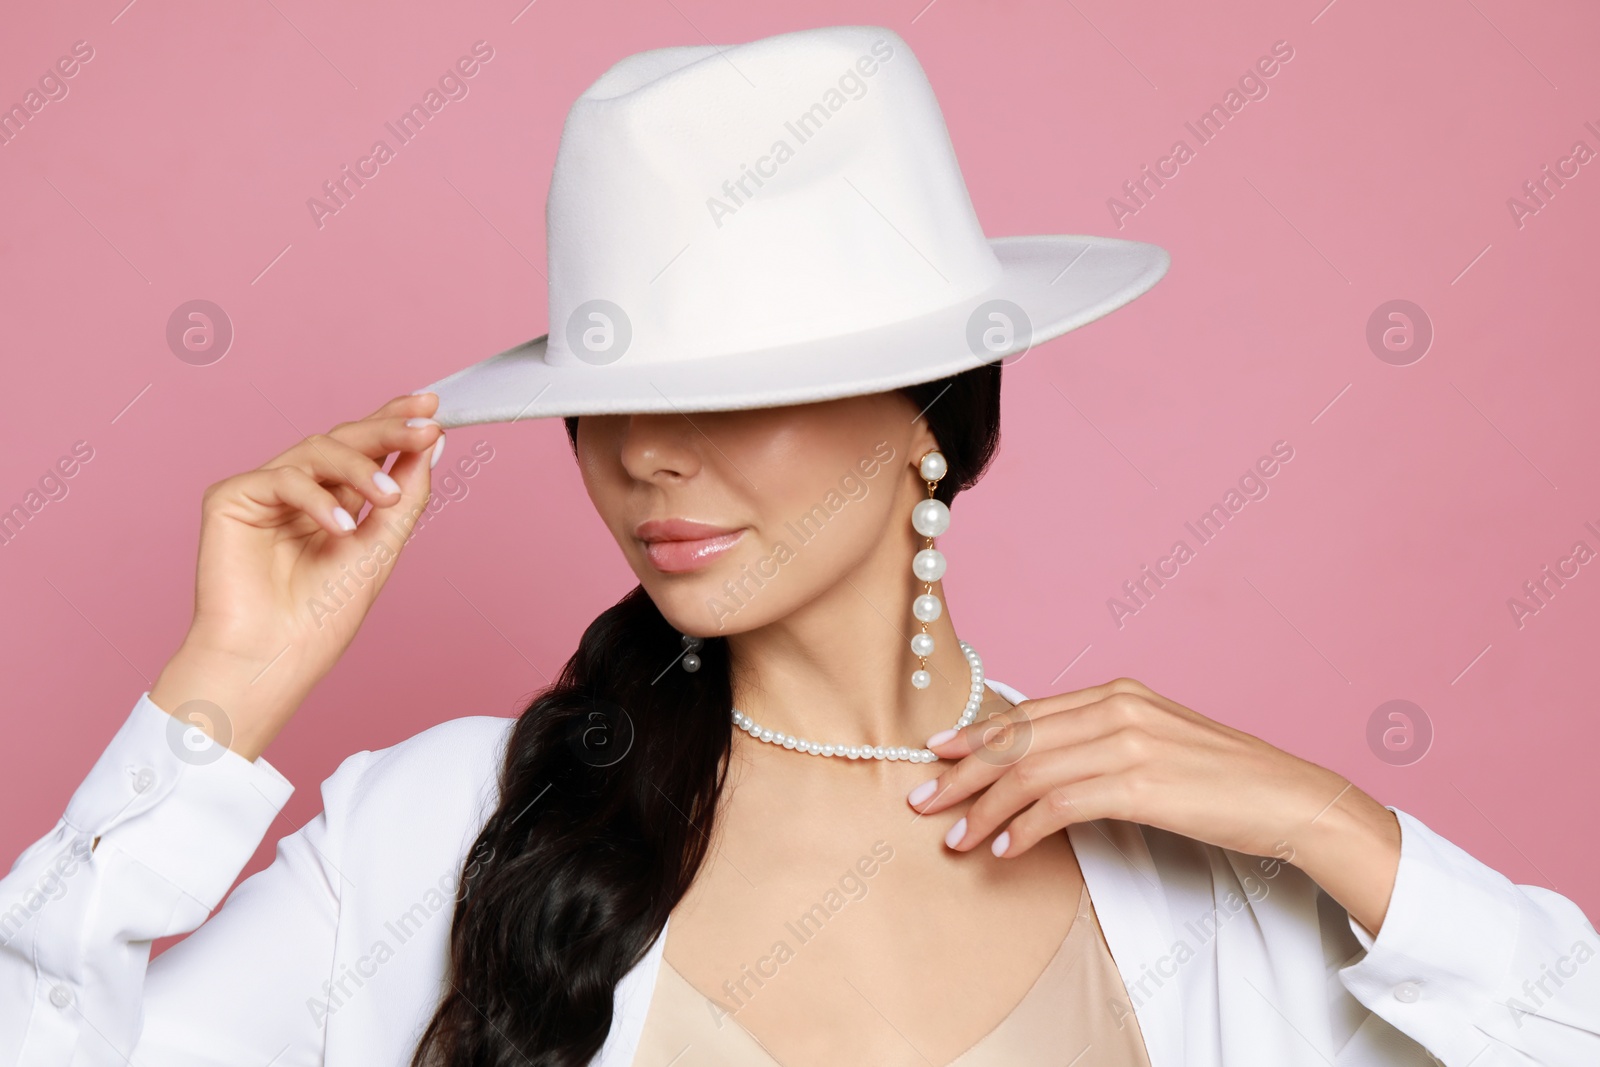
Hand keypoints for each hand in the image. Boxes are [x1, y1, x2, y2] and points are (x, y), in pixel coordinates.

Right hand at [149, 393, 445, 760]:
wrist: (275, 656)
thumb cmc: (322, 614)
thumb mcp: (382, 546)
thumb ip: (407, 493)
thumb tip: (433, 441)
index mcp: (335, 500)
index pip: (365, 448)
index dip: (394, 421)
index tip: (431, 407)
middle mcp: (300, 490)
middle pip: (344, 440)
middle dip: (387, 430)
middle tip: (423, 426)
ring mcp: (265, 491)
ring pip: (317, 449)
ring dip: (360, 467)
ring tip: (387, 498)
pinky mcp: (231, 498)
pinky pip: (283, 477)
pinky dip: (318, 499)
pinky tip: (341, 528)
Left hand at [907, 677, 1402, 934]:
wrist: (1290, 799)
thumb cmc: (1223, 781)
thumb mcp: (1156, 745)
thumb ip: (1102, 744)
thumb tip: (1044, 768)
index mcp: (1118, 693)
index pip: (1028, 715)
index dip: (976, 736)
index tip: (936, 755)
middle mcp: (1118, 708)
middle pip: (1019, 741)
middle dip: (962, 773)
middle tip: (921, 801)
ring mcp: (1129, 743)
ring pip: (1031, 773)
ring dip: (985, 809)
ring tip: (957, 839)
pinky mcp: (1141, 783)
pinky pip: (1063, 804)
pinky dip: (1026, 826)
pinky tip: (1006, 848)